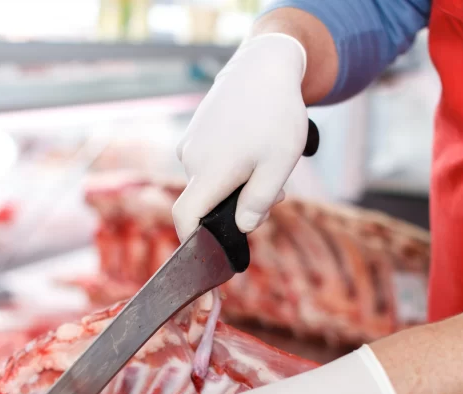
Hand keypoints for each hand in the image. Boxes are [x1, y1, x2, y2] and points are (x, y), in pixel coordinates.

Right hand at [172, 33, 308, 240]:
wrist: (263, 66)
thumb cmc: (276, 116)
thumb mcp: (278, 165)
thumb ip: (258, 202)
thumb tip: (242, 228)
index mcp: (209, 172)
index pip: (185, 218)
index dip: (192, 243)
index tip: (208, 257)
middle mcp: (191, 159)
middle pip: (204, 203)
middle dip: (235, 209)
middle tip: (277, 196)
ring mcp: (191, 144)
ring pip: (209, 182)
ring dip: (236, 186)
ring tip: (271, 165)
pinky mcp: (196, 132)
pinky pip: (209, 163)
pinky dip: (230, 167)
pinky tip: (256, 149)